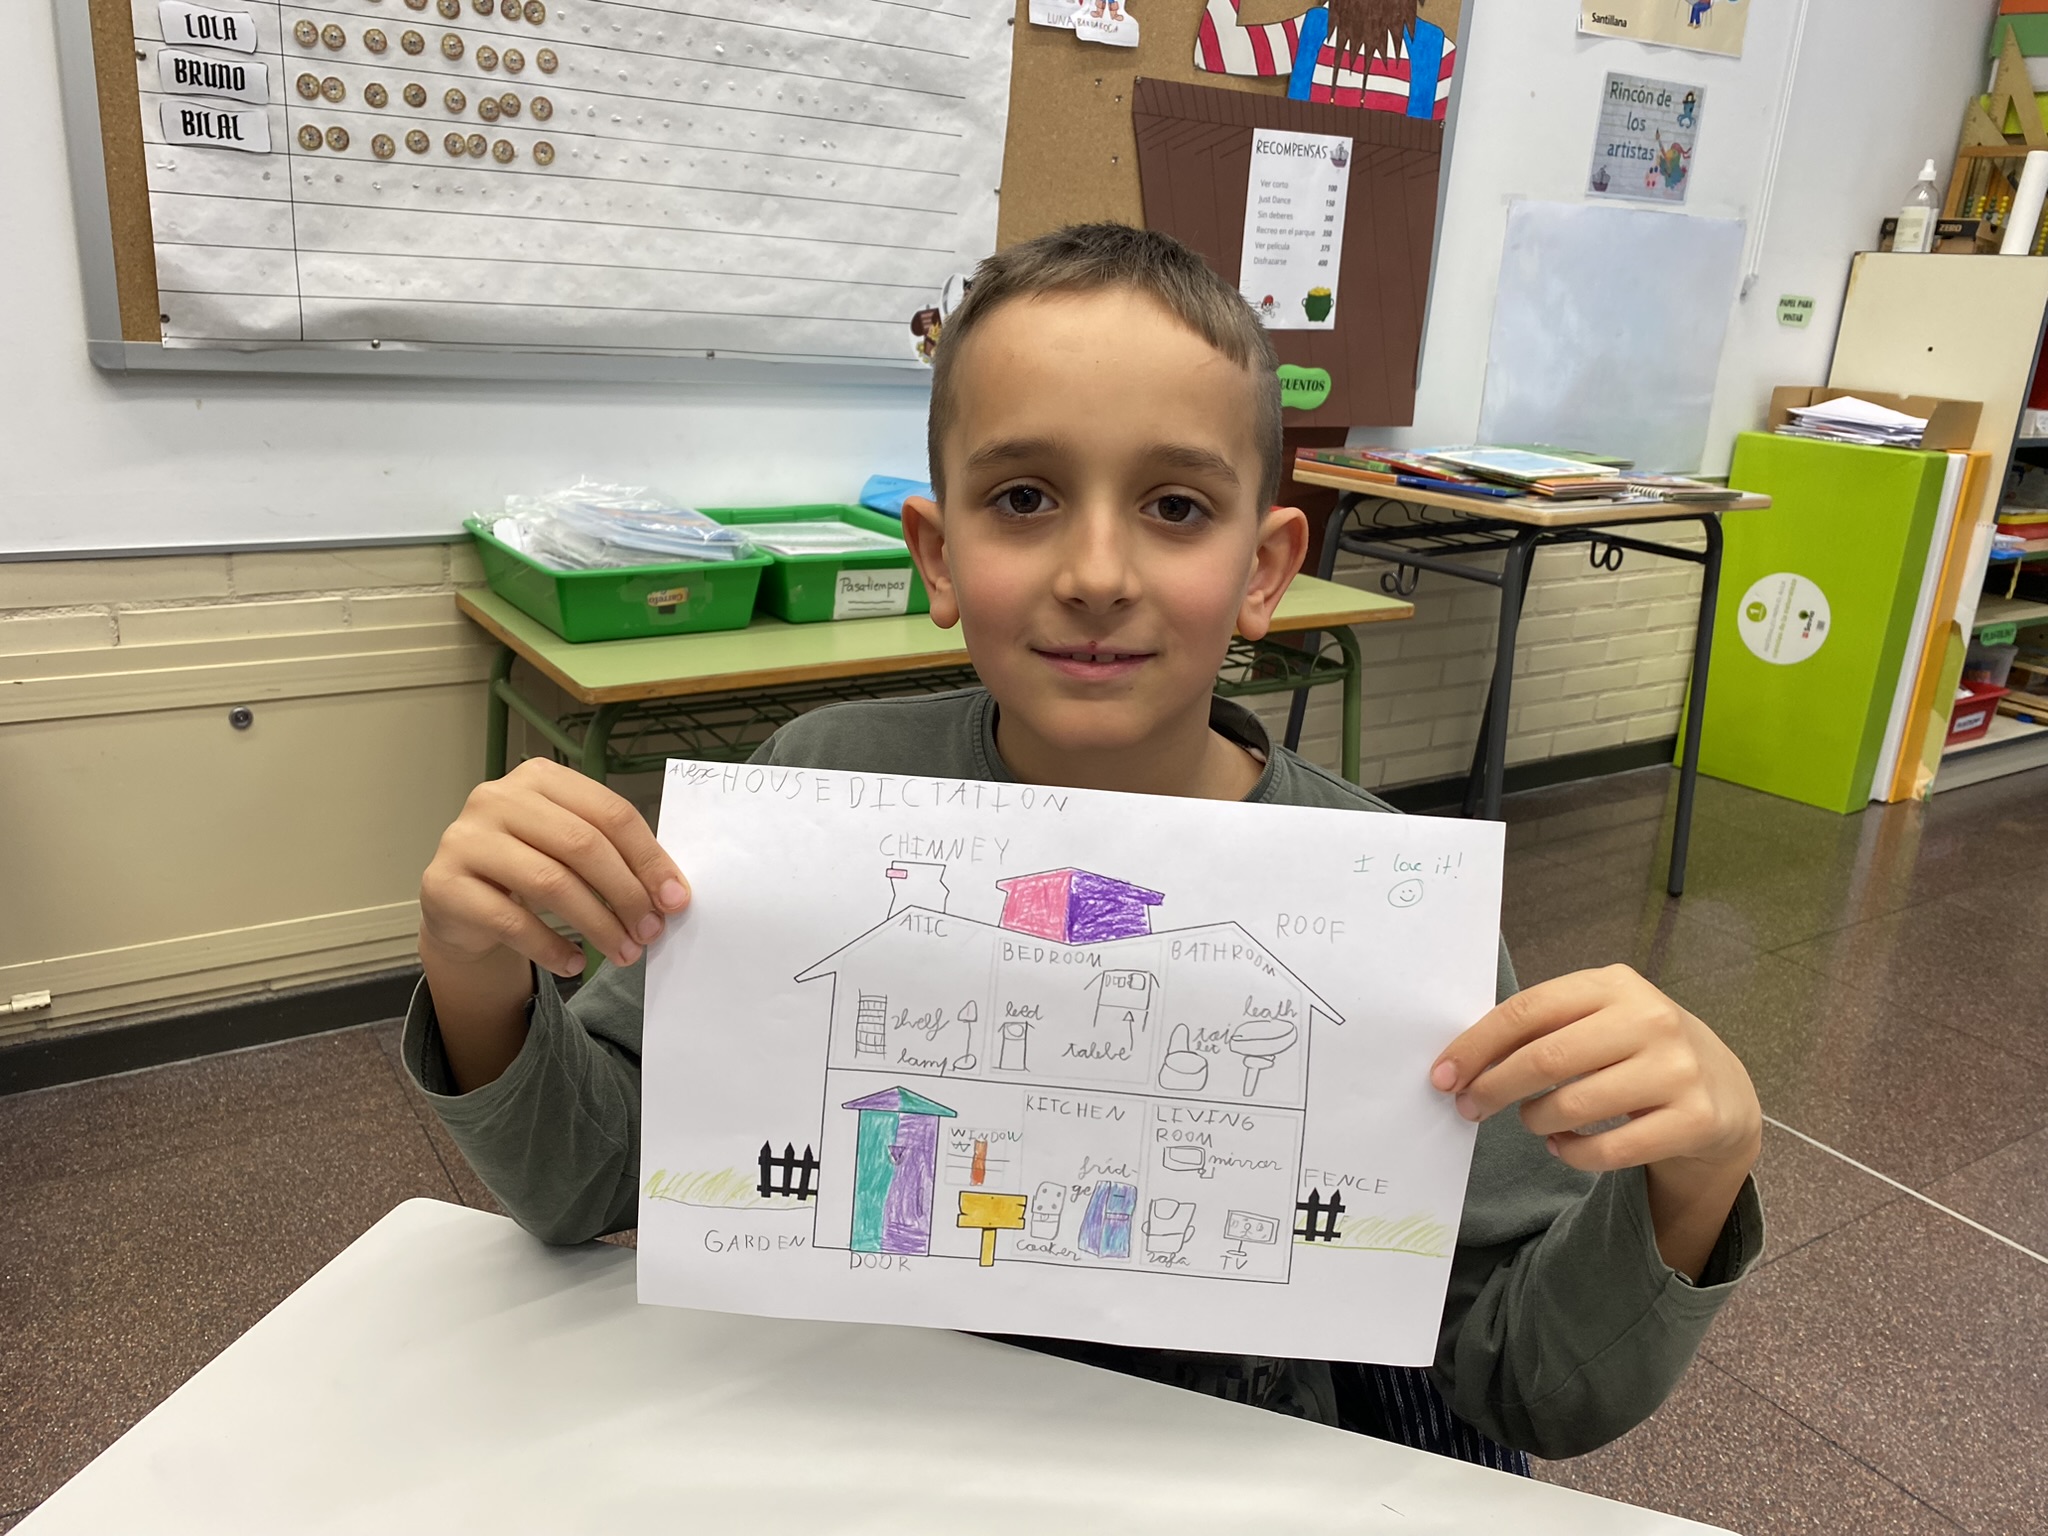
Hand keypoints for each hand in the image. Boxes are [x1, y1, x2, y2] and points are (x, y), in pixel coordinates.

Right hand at [419, 758, 688, 977]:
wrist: (460, 904)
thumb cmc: (527, 868)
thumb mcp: (569, 849)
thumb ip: (614, 856)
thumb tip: (671, 894)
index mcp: (540, 778)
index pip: (609, 813)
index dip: (649, 859)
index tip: (676, 900)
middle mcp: (497, 798)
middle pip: (582, 845)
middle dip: (626, 894)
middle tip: (651, 932)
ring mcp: (466, 839)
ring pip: (550, 882)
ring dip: (597, 925)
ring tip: (624, 952)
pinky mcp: (444, 884)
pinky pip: (511, 921)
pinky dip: (551, 947)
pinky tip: (575, 963)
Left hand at [1430, 965, 1761, 1277]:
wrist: (1724, 1091)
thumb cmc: (1638, 1050)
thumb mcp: (1598, 1019)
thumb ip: (1542, 1028)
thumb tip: (1463, 1060)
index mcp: (1614, 984)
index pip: (1528, 1010)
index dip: (1477, 1045)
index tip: (1442, 1074)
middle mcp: (1650, 1019)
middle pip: (1546, 1058)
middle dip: (1493, 1087)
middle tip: (1468, 1107)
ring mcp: (1676, 1070)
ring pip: (1573, 1106)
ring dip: (1535, 1121)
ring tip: (1532, 1122)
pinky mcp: (1694, 1119)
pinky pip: (1609, 1149)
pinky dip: (1572, 1153)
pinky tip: (1564, 1146)